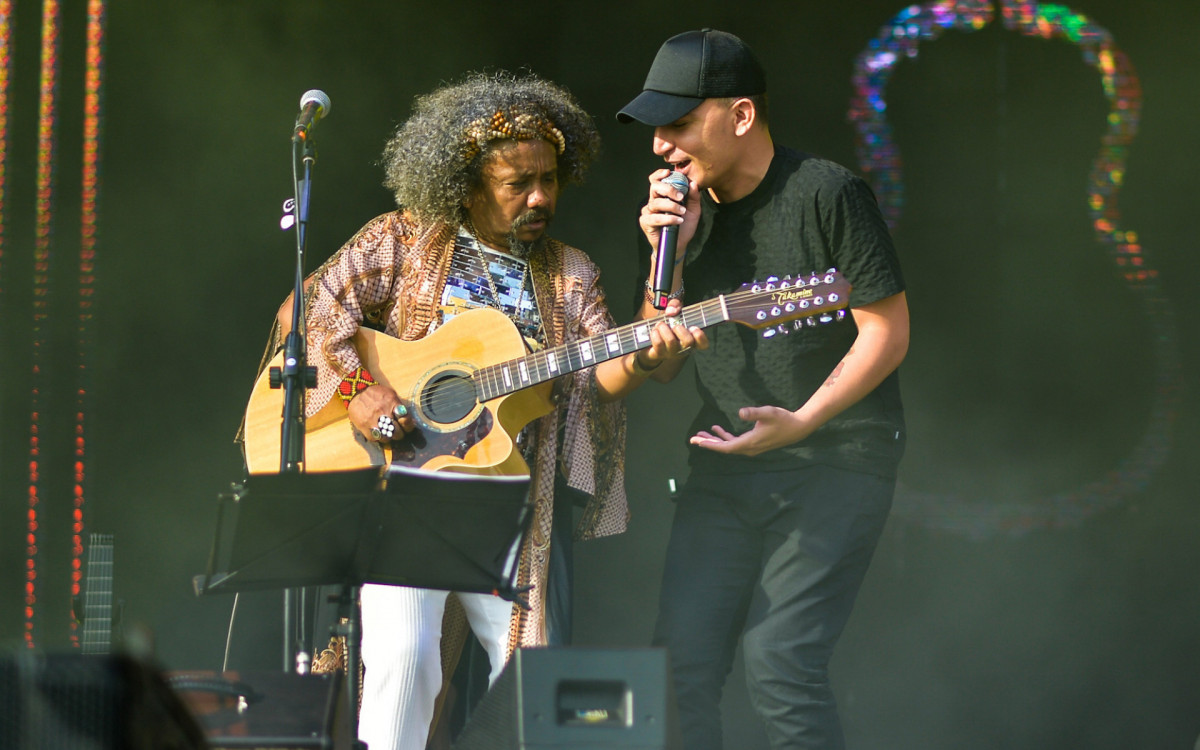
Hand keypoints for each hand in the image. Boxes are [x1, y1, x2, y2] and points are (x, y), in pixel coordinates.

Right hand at [346, 384, 416, 441]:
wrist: (357, 391)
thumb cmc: (377, 394)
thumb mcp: (391, 395)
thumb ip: (400, 406)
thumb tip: (410, 420)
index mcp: (393, 404)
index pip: (406, 420)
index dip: (408, 426)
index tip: (407, 427)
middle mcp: (384, 413)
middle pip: (397, 432)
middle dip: (400, 434)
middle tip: (398, 432)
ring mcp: (373, 421)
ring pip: (386, 438)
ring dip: (389, 438)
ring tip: (388, 434)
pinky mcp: (364, 427)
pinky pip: (374, 439)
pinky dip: (378, 438)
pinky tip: (378, 433)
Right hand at [638, 168, 699, 258]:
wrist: (679, 244)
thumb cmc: (684, 226)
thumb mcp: (693, 210)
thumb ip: (694, 197)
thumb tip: (693, 183)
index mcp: (663, 195)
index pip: (656, 180)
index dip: (659, 175)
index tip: (668, 172)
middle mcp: (654, 201)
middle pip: (655, 187)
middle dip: (668, 189)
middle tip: (680, 197)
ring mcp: (648, 211)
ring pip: (656, 203)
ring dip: (671, 206)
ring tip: (682, 212)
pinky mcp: (646, 222)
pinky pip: (654, 218)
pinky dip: (667, 219)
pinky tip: (677, 221)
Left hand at [639, 298, 707, 368]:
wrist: (650, 338)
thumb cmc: (667, 325)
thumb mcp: (673, 311)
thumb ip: (675, 305)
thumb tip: (671, 311)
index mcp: (691, 339)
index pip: (703, 344)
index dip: (701, 337)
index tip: (694, 327)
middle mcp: (683, 349)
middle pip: (688, 342)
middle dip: (680, 329)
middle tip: (673, 325)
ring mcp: (671, 353)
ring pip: (671, 341)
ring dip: (664, 328)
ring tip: (660, 325)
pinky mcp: (659, 354)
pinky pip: (658, 344)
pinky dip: (655, 334)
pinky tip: (654, 331)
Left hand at [689, 405, 811, 455]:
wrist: (798, 428)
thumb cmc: (783, 419)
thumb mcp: (768, 412)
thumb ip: (754, 412)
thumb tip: (740, 412)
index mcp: (750, 443)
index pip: (726, 447)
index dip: (711, 445)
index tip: (697, 442)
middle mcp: (749, 448)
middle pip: (724, 448)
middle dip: (708, 443)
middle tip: (692, 439)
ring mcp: (751, 447)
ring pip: (728, 446)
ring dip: (715, 440)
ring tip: (700, 434)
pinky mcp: (754, 443)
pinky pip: (735, 442)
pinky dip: (725, 437)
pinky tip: (717, 429)